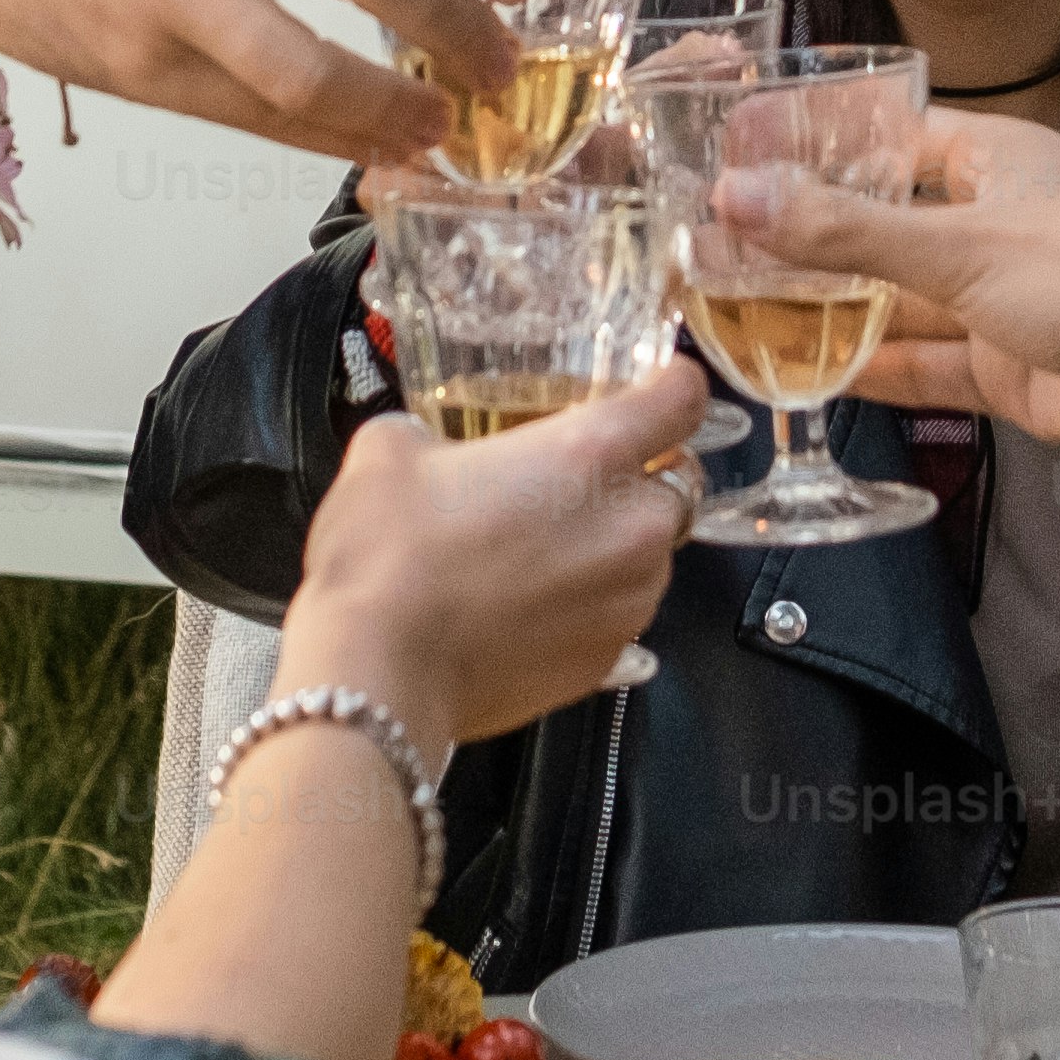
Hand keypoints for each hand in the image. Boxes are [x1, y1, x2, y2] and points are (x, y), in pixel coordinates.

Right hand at [277, 363, 697, 745]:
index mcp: (593, 452)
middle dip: (638, 479)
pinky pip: (616, 614)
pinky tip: (525, 605)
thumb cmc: (387, 555)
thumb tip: (425, 447)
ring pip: (650, 556)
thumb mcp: (390, 451)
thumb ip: (430, 433)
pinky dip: (587, 604)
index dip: (672, 385)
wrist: (377, 674)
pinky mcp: (607, 659)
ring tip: (542, 551)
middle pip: (677, 485)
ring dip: (614, 546)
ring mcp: (626, 601)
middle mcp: (631, 526)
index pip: (683, 399)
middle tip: (575, 482)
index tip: (658, 385)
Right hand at [745, 117, 1059, 483]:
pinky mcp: (1011, 366)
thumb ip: (846, 232)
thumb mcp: (961, 247)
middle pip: (884, 224)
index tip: (743, 155)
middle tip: (723, 244)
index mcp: (996, 158)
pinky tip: (816, 375)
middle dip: (812, 238)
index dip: (816, 146)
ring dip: (835, 308)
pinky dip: (877, 369)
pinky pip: (928, 363)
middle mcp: (996, 221)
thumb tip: (742, 199)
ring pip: (900, 298)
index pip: (888, 138)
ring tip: (746, 311)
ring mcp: (1003, 298)